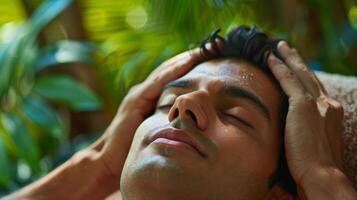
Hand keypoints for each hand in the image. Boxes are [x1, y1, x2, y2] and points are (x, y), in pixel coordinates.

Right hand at [89, 48, 203, 181]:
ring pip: (164, 71)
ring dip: (183, 59)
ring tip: (201, 50)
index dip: (187, 66)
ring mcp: (139, 94)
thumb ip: (170, 121)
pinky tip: (186, 63)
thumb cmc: (134, 150)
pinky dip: (172, 71)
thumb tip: (192, 121)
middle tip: (208, 47)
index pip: (171, 76)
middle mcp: (144, 92)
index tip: (207, 57)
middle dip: (187, 58)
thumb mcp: (157, 130)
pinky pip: (157, 82)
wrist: (109, 160)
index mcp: (149, 98)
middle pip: (169, 70)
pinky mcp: (136, 100)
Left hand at [267, 42, 343, 185]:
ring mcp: (317, 104)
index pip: (316, 88)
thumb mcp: (314, 141)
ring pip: (300, 74)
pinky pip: (289, 81)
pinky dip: (279, 69)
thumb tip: (293, 128)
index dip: (305, 76)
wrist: (321, 173)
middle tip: (286, 47)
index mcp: (331, 112)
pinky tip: (271, 59)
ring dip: (288, 58)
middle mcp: (328, 104)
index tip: (296, 67)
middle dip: (297, 60)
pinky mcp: (303, 106)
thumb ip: (307, 128)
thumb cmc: (314, 165)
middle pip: (310, 76)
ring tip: (278, 47)